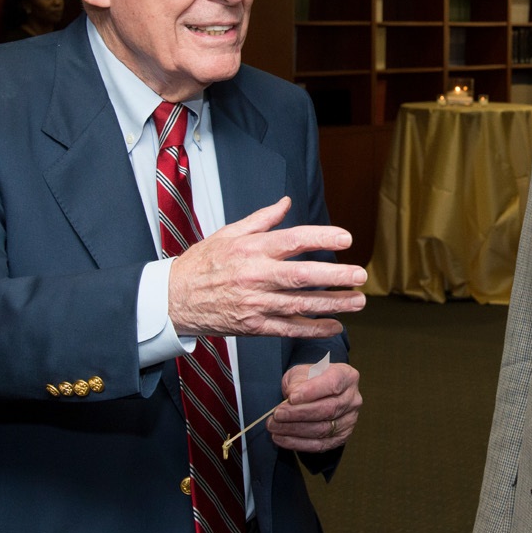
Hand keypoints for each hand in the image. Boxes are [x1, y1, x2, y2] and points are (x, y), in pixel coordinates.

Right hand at [167, 196, 365, 337]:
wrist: (172, 299)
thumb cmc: (201, 264)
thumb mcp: (228, 233)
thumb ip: (262, 219)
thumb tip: (286, 203)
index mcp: (251, 249)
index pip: (293, 240)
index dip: (322, 238)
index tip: (346, 238)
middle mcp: (255, 276)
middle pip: (302, 276)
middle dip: (335, 276)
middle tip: (360, 275)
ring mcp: (255, 304)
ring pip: (300, 305)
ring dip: (333, 304)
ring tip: (358, 301)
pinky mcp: (253, 326)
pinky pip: (288, 329)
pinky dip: (313, 329)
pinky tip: (335, 325)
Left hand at [265, 362, 361, 451]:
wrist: (318, 392)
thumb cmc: (311, 379)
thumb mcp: (303, 371)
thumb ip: (299, 381)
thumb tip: (292, 396)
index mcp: (347, 376)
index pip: (332, 384)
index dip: (312, 391)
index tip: (291, 397)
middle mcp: (352, 399)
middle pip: (328, 409)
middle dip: (298, 413)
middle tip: (277, 414)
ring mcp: (349, 420)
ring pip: (322, 429)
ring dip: (294, 430)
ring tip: (274, 426)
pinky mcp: (341, 438)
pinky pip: (319, 445)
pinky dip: (297, 443)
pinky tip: (281, 438)